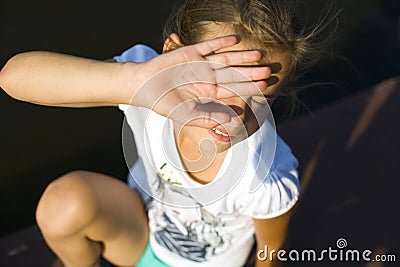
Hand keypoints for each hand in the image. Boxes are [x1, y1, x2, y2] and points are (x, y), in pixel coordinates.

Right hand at [130, 35, 270, 127]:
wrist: (143, 87)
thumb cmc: (164, 103)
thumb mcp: (188, 115)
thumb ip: (211, 118)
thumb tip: (234, 123)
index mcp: (209, 92)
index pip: (233, 90)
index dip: (249, 88)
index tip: (266, 87)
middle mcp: (208, 77)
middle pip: (234, 74)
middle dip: (251, 72)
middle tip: (270, 70)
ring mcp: (200, 64)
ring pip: (226, 59)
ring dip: (242, 56)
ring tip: (259, 53)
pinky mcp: (190, 52)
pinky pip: (208, 46)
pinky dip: (220, 43)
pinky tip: (235, 40)